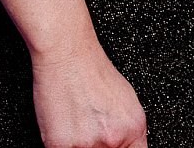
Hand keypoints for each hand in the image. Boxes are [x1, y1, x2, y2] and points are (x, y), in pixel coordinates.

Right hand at [31, 38, 146, 147]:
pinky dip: (62, 143)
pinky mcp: (59, 146)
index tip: (117, 145)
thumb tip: (127, 144)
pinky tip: (65, 125)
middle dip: (100, 145)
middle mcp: (113, 139)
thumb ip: (128, 129)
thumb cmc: (95, 72)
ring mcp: (86, 145)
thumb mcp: (127, 100)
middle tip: (93, 128)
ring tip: (79, 124)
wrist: (69, 55)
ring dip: (81, 144)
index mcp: (134, 128)